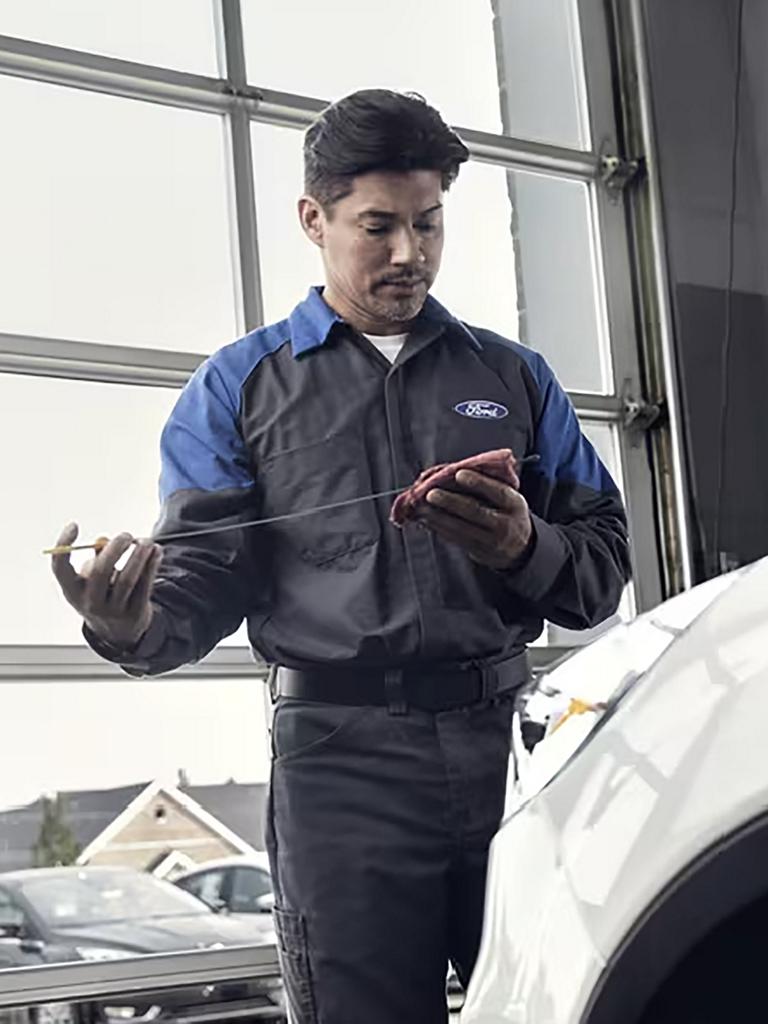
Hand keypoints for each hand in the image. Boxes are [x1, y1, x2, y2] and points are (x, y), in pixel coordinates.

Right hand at [51, 523, 162, 649]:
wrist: (118, 632)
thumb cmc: (102, 595)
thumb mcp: (90, 582)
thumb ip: (95, 560)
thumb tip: (103, 540)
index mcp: (72, 592)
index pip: (60, 568)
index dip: (63, 544)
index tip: (74, 525)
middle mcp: (90, 603)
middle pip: (100, 572)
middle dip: (114, 549)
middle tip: (126, 536)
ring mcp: (113, 610)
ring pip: (127, 579)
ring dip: (138, 556)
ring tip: (146, 541)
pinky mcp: (135, 612)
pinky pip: (145, 585)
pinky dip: (152, 565)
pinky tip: (157, 551)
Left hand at [417, 468, 532, 569]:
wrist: (520, 548)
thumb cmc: (508, 512)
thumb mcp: (509, 497)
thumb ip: (490, 484)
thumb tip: (455, 471)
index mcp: (514, 504)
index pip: (497, 491)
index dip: (478, 482)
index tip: (459, 473)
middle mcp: (504, 524)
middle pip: (475, 511)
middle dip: (450, 501)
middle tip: (430, 493)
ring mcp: (491, 540)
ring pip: (461, 528)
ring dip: (437, 517)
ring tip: (421, 506)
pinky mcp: (477, 551)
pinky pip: (455, 539)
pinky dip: (438, 528)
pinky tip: (426, 520)